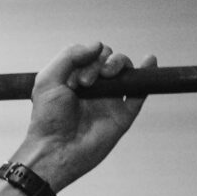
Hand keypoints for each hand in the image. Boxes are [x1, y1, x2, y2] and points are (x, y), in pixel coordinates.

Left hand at [16, 42, 152, 191]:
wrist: (55, 149)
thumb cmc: (47, 119)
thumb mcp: (48, 80)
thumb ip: (69, 56)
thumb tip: (98, 45)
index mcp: (76, 80)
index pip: (92, 55)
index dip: (88, 57)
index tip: (76, 77)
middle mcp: (95, 89)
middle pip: (110, 60)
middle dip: (102, 62)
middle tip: (87, 82)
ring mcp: (110, 101)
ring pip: (125, 72)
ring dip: (120, 64)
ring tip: (108, 74)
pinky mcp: (122, 115)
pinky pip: (139, 93)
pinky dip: (147, 75)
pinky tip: (149, 61)